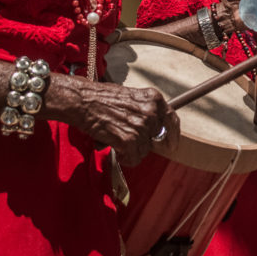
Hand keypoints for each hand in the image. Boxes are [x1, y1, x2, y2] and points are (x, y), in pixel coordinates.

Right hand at [60, 77, 179, 166]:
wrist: (83, 101)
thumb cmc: (102, 98)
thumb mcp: (131, 97)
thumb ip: (145, 110)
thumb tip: (152, 129)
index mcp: (153, 99)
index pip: (172, 119)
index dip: (173, 135)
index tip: (172, 145)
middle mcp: (150, 112)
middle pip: (154, 138)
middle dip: (141, 141)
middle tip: (125, 136)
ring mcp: (141, 126)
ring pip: (144, 150)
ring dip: (131, 149)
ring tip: (116, 138)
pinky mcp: (129, 140)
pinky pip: (133, 158)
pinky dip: (124, 157)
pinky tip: (114, 147)